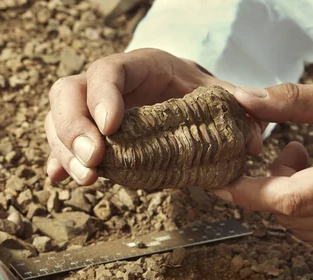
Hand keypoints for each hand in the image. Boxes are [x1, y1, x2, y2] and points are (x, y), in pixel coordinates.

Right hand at [44, 48, 263, 184]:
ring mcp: (89, 108)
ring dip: (65, 151)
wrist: (177, 94)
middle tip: (95, 161)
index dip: (103, 96)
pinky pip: (60, 142)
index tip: (112, 127)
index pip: (108, 71)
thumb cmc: (192, 90)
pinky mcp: (84, 133)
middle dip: (75, 129)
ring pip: (57, 120)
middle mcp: (104, 84)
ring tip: (87, 179)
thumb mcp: (215, 91)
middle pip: (68, 94)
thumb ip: (235, 107)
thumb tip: (255, 138)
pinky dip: (59, 160)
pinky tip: (59, 178)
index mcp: (136, 66)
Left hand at [214, 83, 312, 256]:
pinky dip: (306, 215)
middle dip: (274, 186)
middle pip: (289, 215)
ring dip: (290, 201)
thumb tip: (242, 98)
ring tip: (312, 167)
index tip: (221, 182)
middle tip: (293, 153)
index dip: (250, 192)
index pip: (289, 199)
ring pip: (297, 228)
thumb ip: (290, 101)